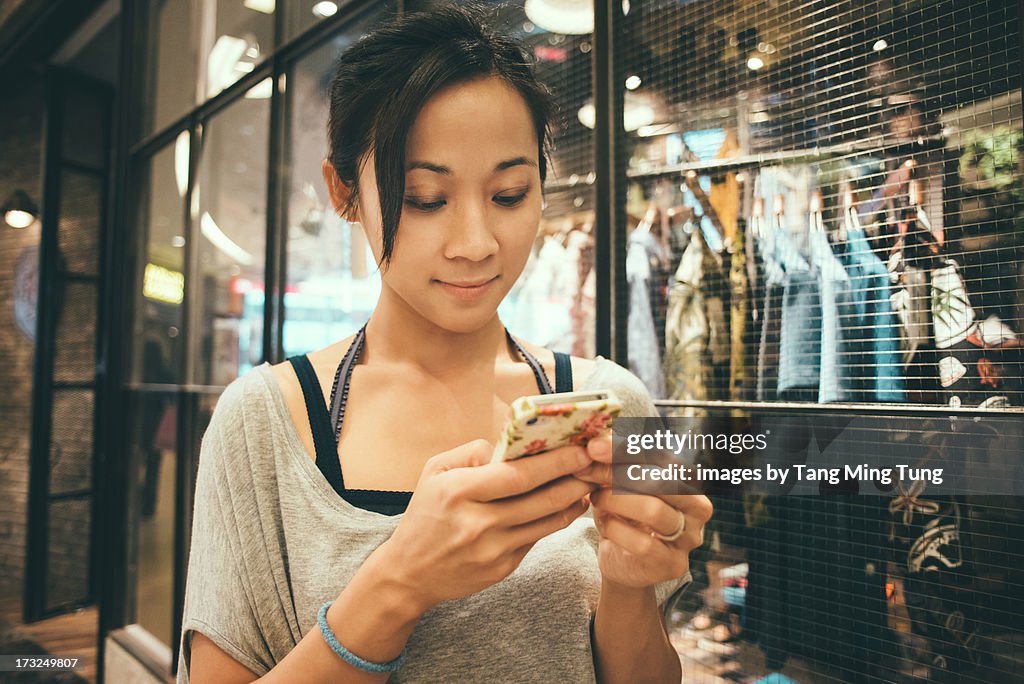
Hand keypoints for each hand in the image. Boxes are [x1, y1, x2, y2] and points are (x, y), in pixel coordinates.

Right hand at [377, 439, 597, 611]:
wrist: (410, 573)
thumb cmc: (425, 514)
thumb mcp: (435, 471)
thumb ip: (472, 452)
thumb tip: (510, 445)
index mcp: (458, 491)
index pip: (517, 475)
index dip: (554, 462)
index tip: (578, 450)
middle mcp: (477, 522)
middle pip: (540, 499)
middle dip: (574, 479)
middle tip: (594, 464)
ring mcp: (492, 549)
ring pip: (546, 522)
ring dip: (572, 502)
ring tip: (587, 484)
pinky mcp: (502, 568)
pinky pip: (536, 539)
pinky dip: (554, 521)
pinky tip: (565, 507)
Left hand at [575, 432, 712, 588]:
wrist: (623, 561)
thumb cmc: (623, 514)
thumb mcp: (618, 485)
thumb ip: (613, 464)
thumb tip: (594, 444)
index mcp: (689, 480)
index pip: (661, 457)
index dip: (626, 449)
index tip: (593, 447)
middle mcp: (698, 507)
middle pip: (660, 480)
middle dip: (616, 473)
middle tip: (586, 472)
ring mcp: (689, 538)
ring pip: (653, 510)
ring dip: (615, 501)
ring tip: (596, 498)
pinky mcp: (673, 564)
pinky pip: (643, 543)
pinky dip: (616, 530)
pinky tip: (604, 525)